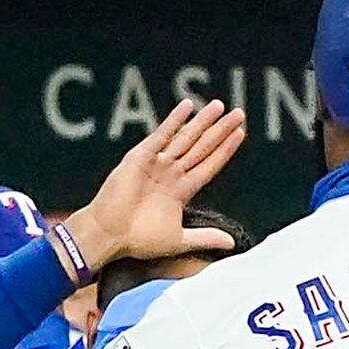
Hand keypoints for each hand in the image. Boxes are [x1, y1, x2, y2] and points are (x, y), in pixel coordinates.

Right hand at [63, 100, 246, 270]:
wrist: (109, 235)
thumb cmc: (138, 240)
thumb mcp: (179, 240)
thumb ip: (205, 238)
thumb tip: (232, 243)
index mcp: (180, 191)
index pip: (208, 165)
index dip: (224, 150)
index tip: (240, 133)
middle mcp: (171, 173)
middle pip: (201, 147)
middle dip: (220, 131)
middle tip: (239, 114)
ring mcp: (156, 163)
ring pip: (185, 138)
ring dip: (202, 122)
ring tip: (219, 106)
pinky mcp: (141, 157)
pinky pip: (161, 135)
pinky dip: (174, 121)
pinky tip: (188, 107)